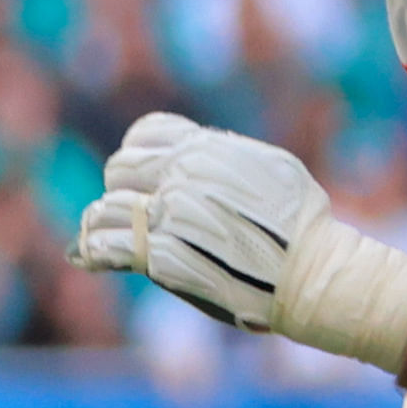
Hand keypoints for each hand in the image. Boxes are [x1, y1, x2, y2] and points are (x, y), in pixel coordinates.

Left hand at [70, 107, 330, 329]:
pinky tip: (96, 257)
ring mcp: (169, 217)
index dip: (140, 154)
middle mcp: (180, 177)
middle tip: (137, 211)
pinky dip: (97, 251)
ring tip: (117, 236)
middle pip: (119, 170)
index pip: (143, 134)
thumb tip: (193, 147)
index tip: (146, 176)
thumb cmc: (300, 222)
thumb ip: (223, 152)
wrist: (311, 273)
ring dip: (109, 223)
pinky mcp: (162, 258)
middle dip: (125, 189)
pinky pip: (106, 247)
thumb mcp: (268, 164)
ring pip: (106, 208)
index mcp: (203, 150)